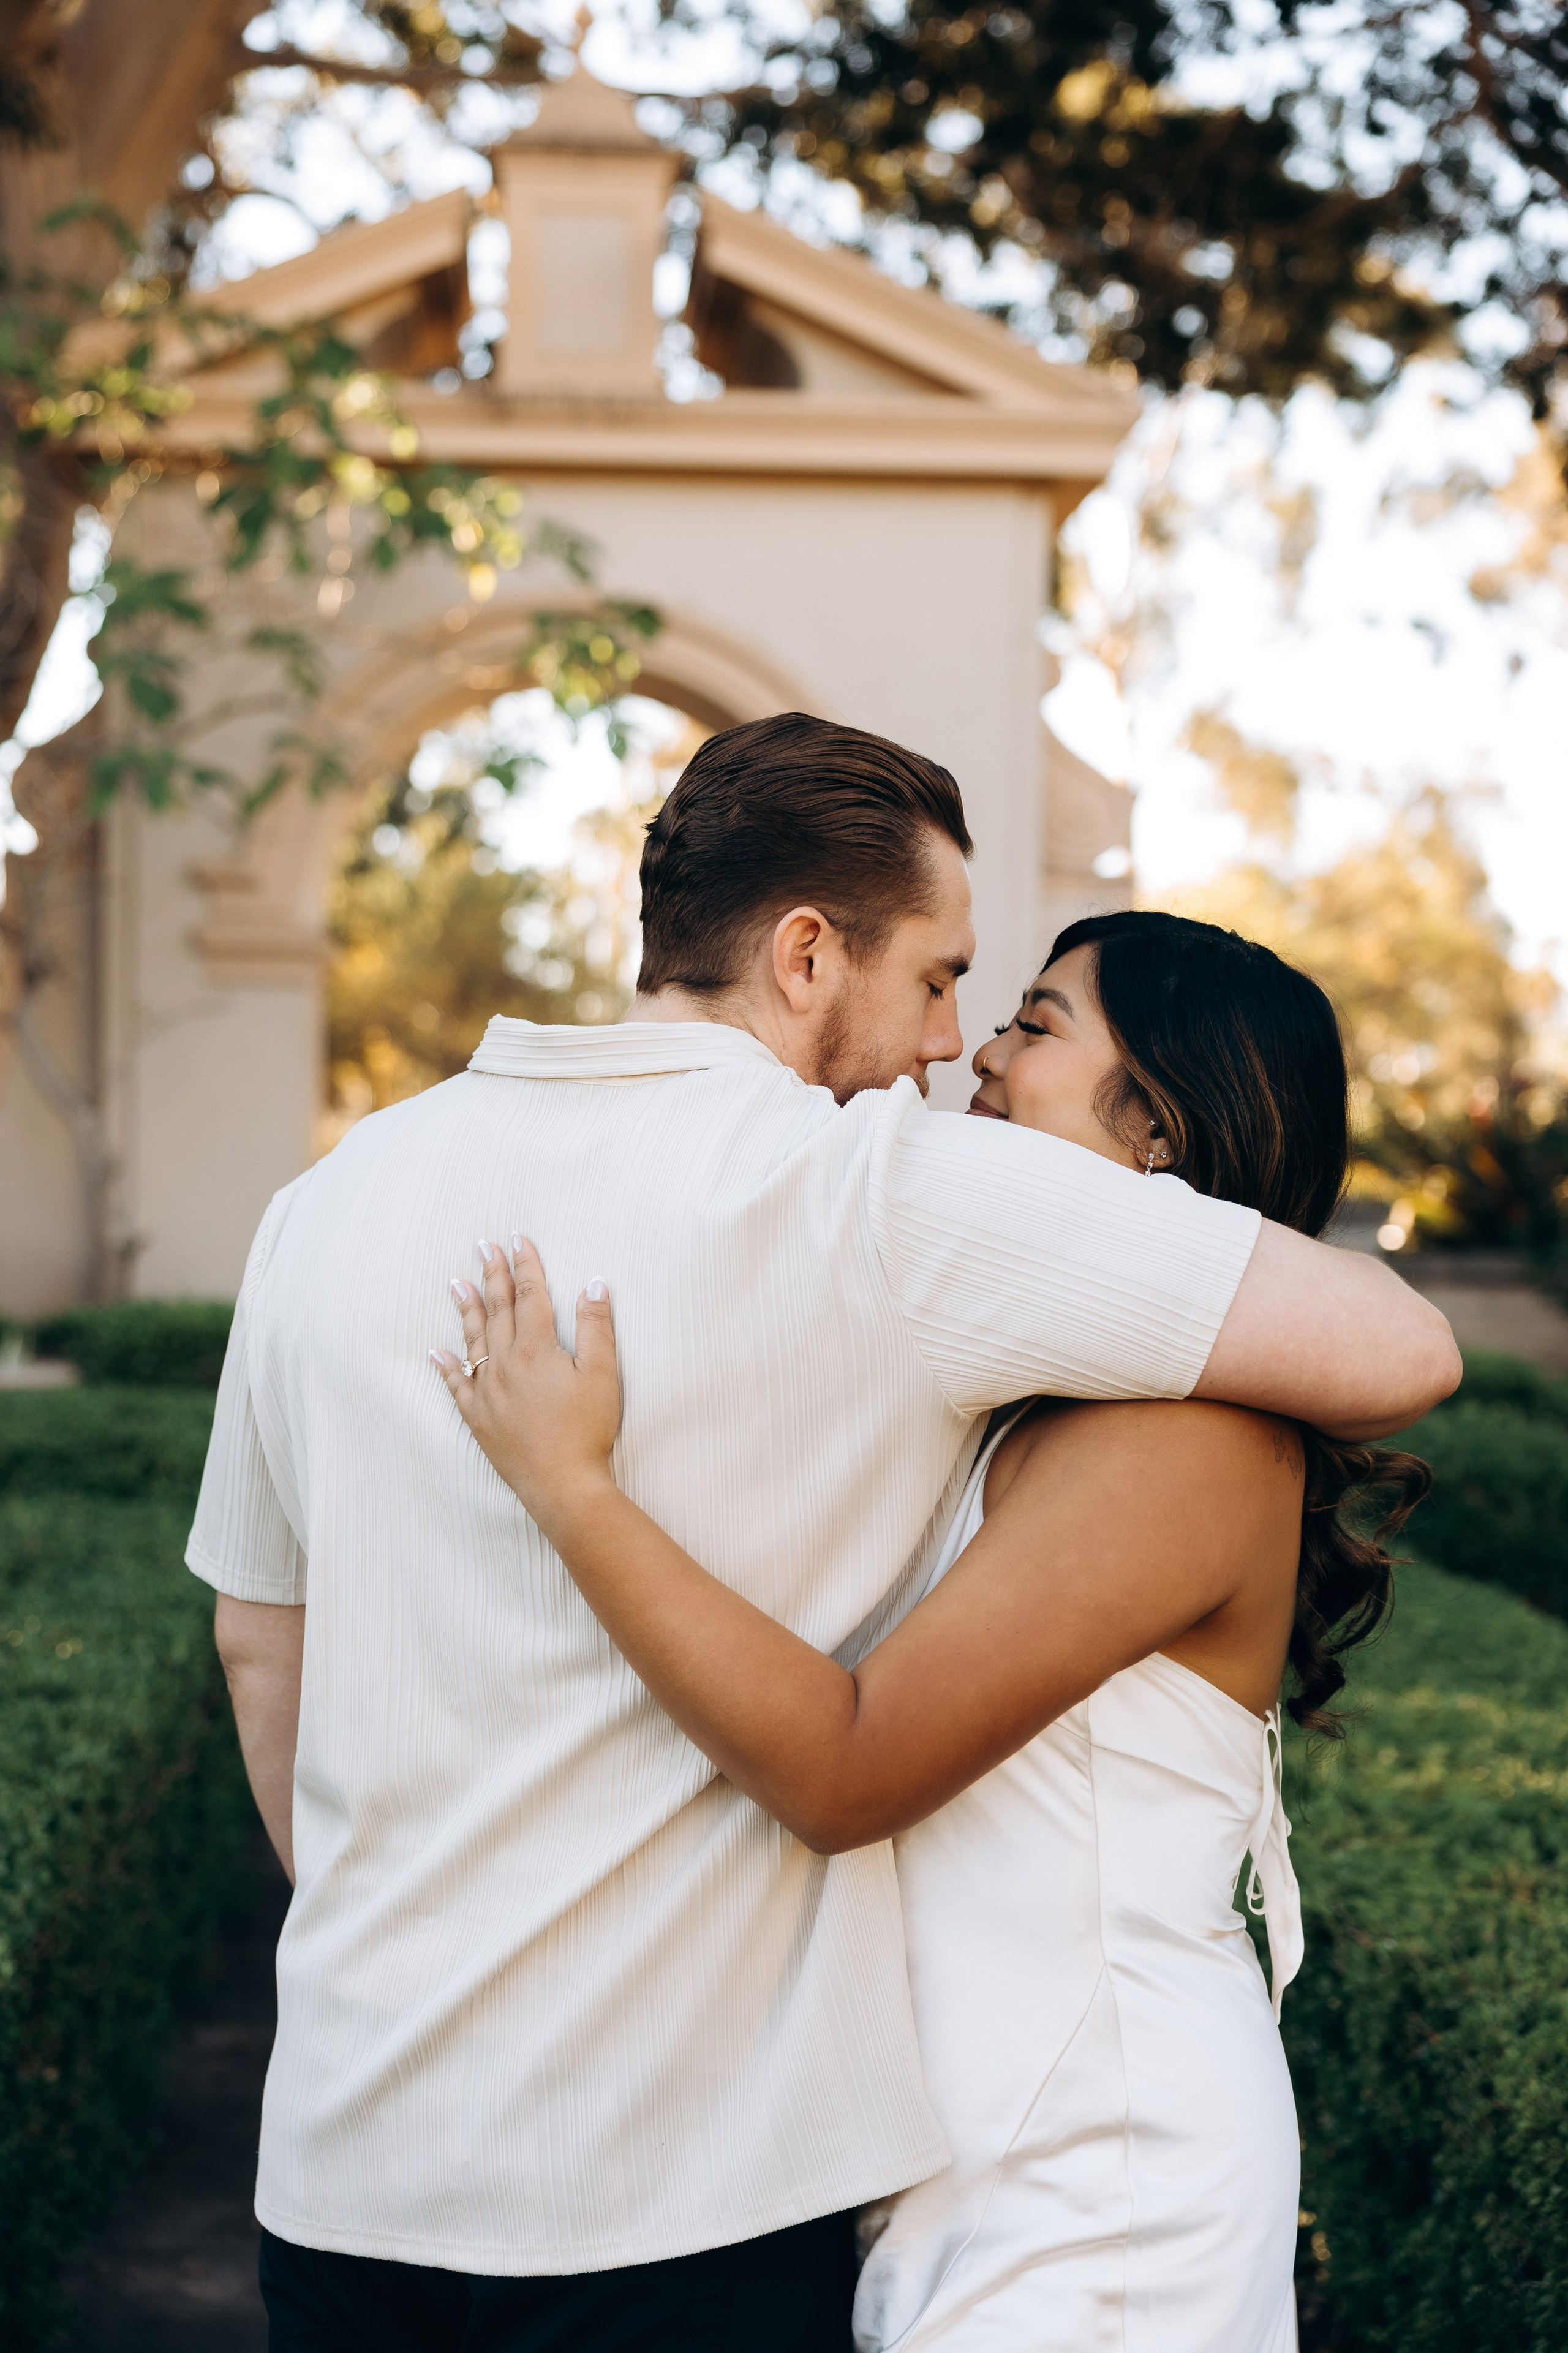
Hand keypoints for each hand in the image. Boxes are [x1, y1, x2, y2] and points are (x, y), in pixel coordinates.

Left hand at [432, 1238, 621, 1535]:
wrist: (562, 1484)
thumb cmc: (587, 1430)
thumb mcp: (603, 1374)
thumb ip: (597, 1326)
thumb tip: (593, 1284)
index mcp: (536, 1349)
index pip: (530, 1295)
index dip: (525, 1264)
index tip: (516, 1238)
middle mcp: (505, 1364)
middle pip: (498, 1309)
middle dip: (492, 1275)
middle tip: (482, 1247)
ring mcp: (487, 1391)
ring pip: (474, 1340)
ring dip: (467, 1309)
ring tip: (456, 1284)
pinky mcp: (478, 1418)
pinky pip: (457, 1385)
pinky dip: (447, 1366)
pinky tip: (437, 1352)